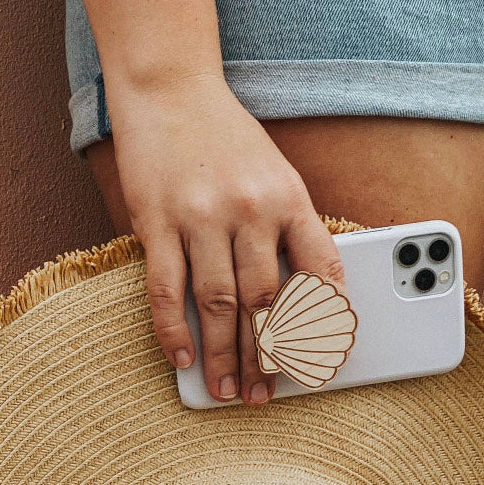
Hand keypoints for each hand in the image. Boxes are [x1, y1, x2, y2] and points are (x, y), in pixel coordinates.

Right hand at [109, 72, 344, 403]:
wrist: (169, 88)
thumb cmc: (225, 140)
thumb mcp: (274, 175)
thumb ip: (286, 231)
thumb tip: (299, 303)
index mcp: (289, 198)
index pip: (321, 269)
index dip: (327, 322)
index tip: (326, 361)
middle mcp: (249, 209)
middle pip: (264, 301)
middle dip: (267, 357)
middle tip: (264, 396)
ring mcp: (201, 217)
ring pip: (217, 304)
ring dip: (223, 356)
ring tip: (227, 390)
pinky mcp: (156, 222)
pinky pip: (166, 290)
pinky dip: (174, 330)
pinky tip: (183, 359)